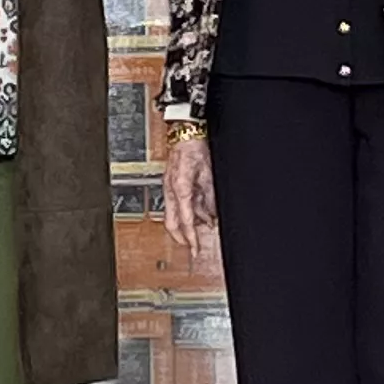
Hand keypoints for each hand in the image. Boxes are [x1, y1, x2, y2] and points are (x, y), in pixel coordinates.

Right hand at [162, 132, 217, 257]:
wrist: (185, 133)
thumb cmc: (194, 148)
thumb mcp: (209, 173)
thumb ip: (210, 196)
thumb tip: (213, 215)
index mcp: (179, 189)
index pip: (185, 221)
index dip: (191, 238)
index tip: (195, 249)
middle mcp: (171, 191)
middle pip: (172, 223)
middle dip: (182, 237)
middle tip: (194, 247)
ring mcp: (170, 188)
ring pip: (177, 214)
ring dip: (191, 222)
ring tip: (207, 224)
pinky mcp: (172, 185)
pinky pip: (180, 204)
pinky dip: (191, 211)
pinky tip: (203, 212)